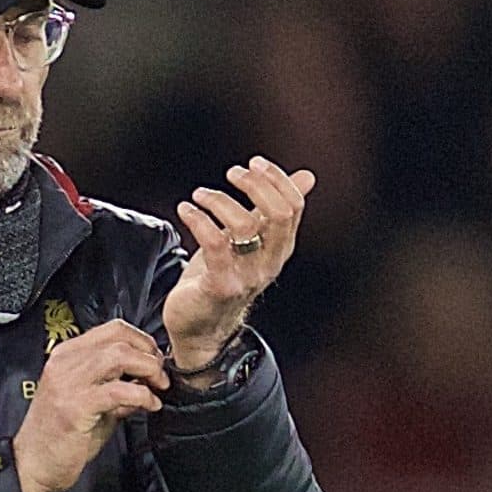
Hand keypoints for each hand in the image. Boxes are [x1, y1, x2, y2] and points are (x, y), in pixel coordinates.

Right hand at [12, 320, 168, 491]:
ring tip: (157, 387)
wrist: (32, 465)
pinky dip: (142, 395)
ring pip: (119, 356)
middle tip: (161, 375)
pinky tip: (150, 405)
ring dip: (147, 369)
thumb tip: (146, 381)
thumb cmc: (58, 436)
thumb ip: (115, 387)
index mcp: (66, 355)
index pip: (112, 329)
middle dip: (149, 354)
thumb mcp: (88, 402)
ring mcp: (68, 382)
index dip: (141, 340)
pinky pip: (118, 390)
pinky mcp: (76, 406)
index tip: (154, 358)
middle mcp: (65, 362)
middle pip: (119, 338)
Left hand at [163, 156, 314, 369]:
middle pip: (277, 214)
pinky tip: (185, 210)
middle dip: (254, 185)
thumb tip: (306, 177)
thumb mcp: (250, 240)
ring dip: (219, 201)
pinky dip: (197, 219)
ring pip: (243, 225)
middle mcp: (269, 263)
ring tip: (199, 195)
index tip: (253, 163)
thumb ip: (272, 210)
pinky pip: (213, 243)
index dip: (276, 179)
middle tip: (232, 174)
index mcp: (279, 249)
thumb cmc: (222, 277)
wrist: (199, 329)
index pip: (293, 206)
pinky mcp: (220, 285)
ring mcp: (247, 276)